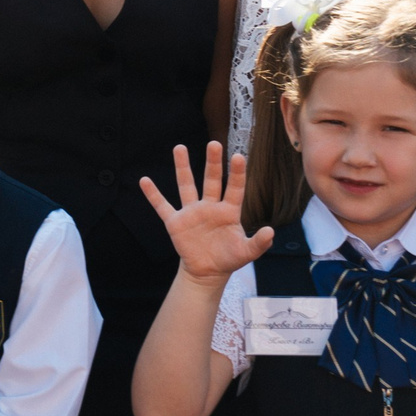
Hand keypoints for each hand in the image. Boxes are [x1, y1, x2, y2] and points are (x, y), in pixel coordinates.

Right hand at [141, 142, 273, 284]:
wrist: (207, 272)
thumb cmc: (229, 258)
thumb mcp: (246, 252)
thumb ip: (258, 243)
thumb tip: (271, 231)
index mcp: (228, 211)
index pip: (234, 188)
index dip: (237, 173)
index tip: (238, 156)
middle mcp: (210, 206)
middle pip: (211, 180)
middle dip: (212, 163)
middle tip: (213, 143)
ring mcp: (192, 212)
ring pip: (186, 185)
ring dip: (183, 167)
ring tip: (179, 147)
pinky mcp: (176, 222)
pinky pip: (162, 206)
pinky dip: (153, 194)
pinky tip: (145, 181)